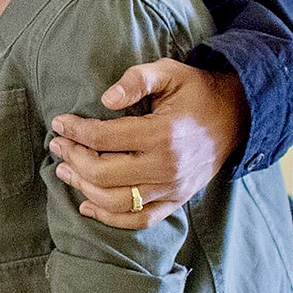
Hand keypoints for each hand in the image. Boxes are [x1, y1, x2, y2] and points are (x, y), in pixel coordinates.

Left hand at [49, 58, 248, 227]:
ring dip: (83, 188)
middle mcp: (167, 167)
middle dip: (73, 158)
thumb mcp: (169, 71)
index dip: (75, 131)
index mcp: (163, 134)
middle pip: (104, 174)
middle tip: (57, 145)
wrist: (236, 118)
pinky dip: (109, 218)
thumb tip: (106, 99)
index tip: (58, 123)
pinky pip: (138, 220)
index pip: (105, 139)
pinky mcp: (175, 201)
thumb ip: (137, 79)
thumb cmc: (196, 92)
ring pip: (116, 201)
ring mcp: (172, 189)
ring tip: (64, 169)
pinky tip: (86, 205)